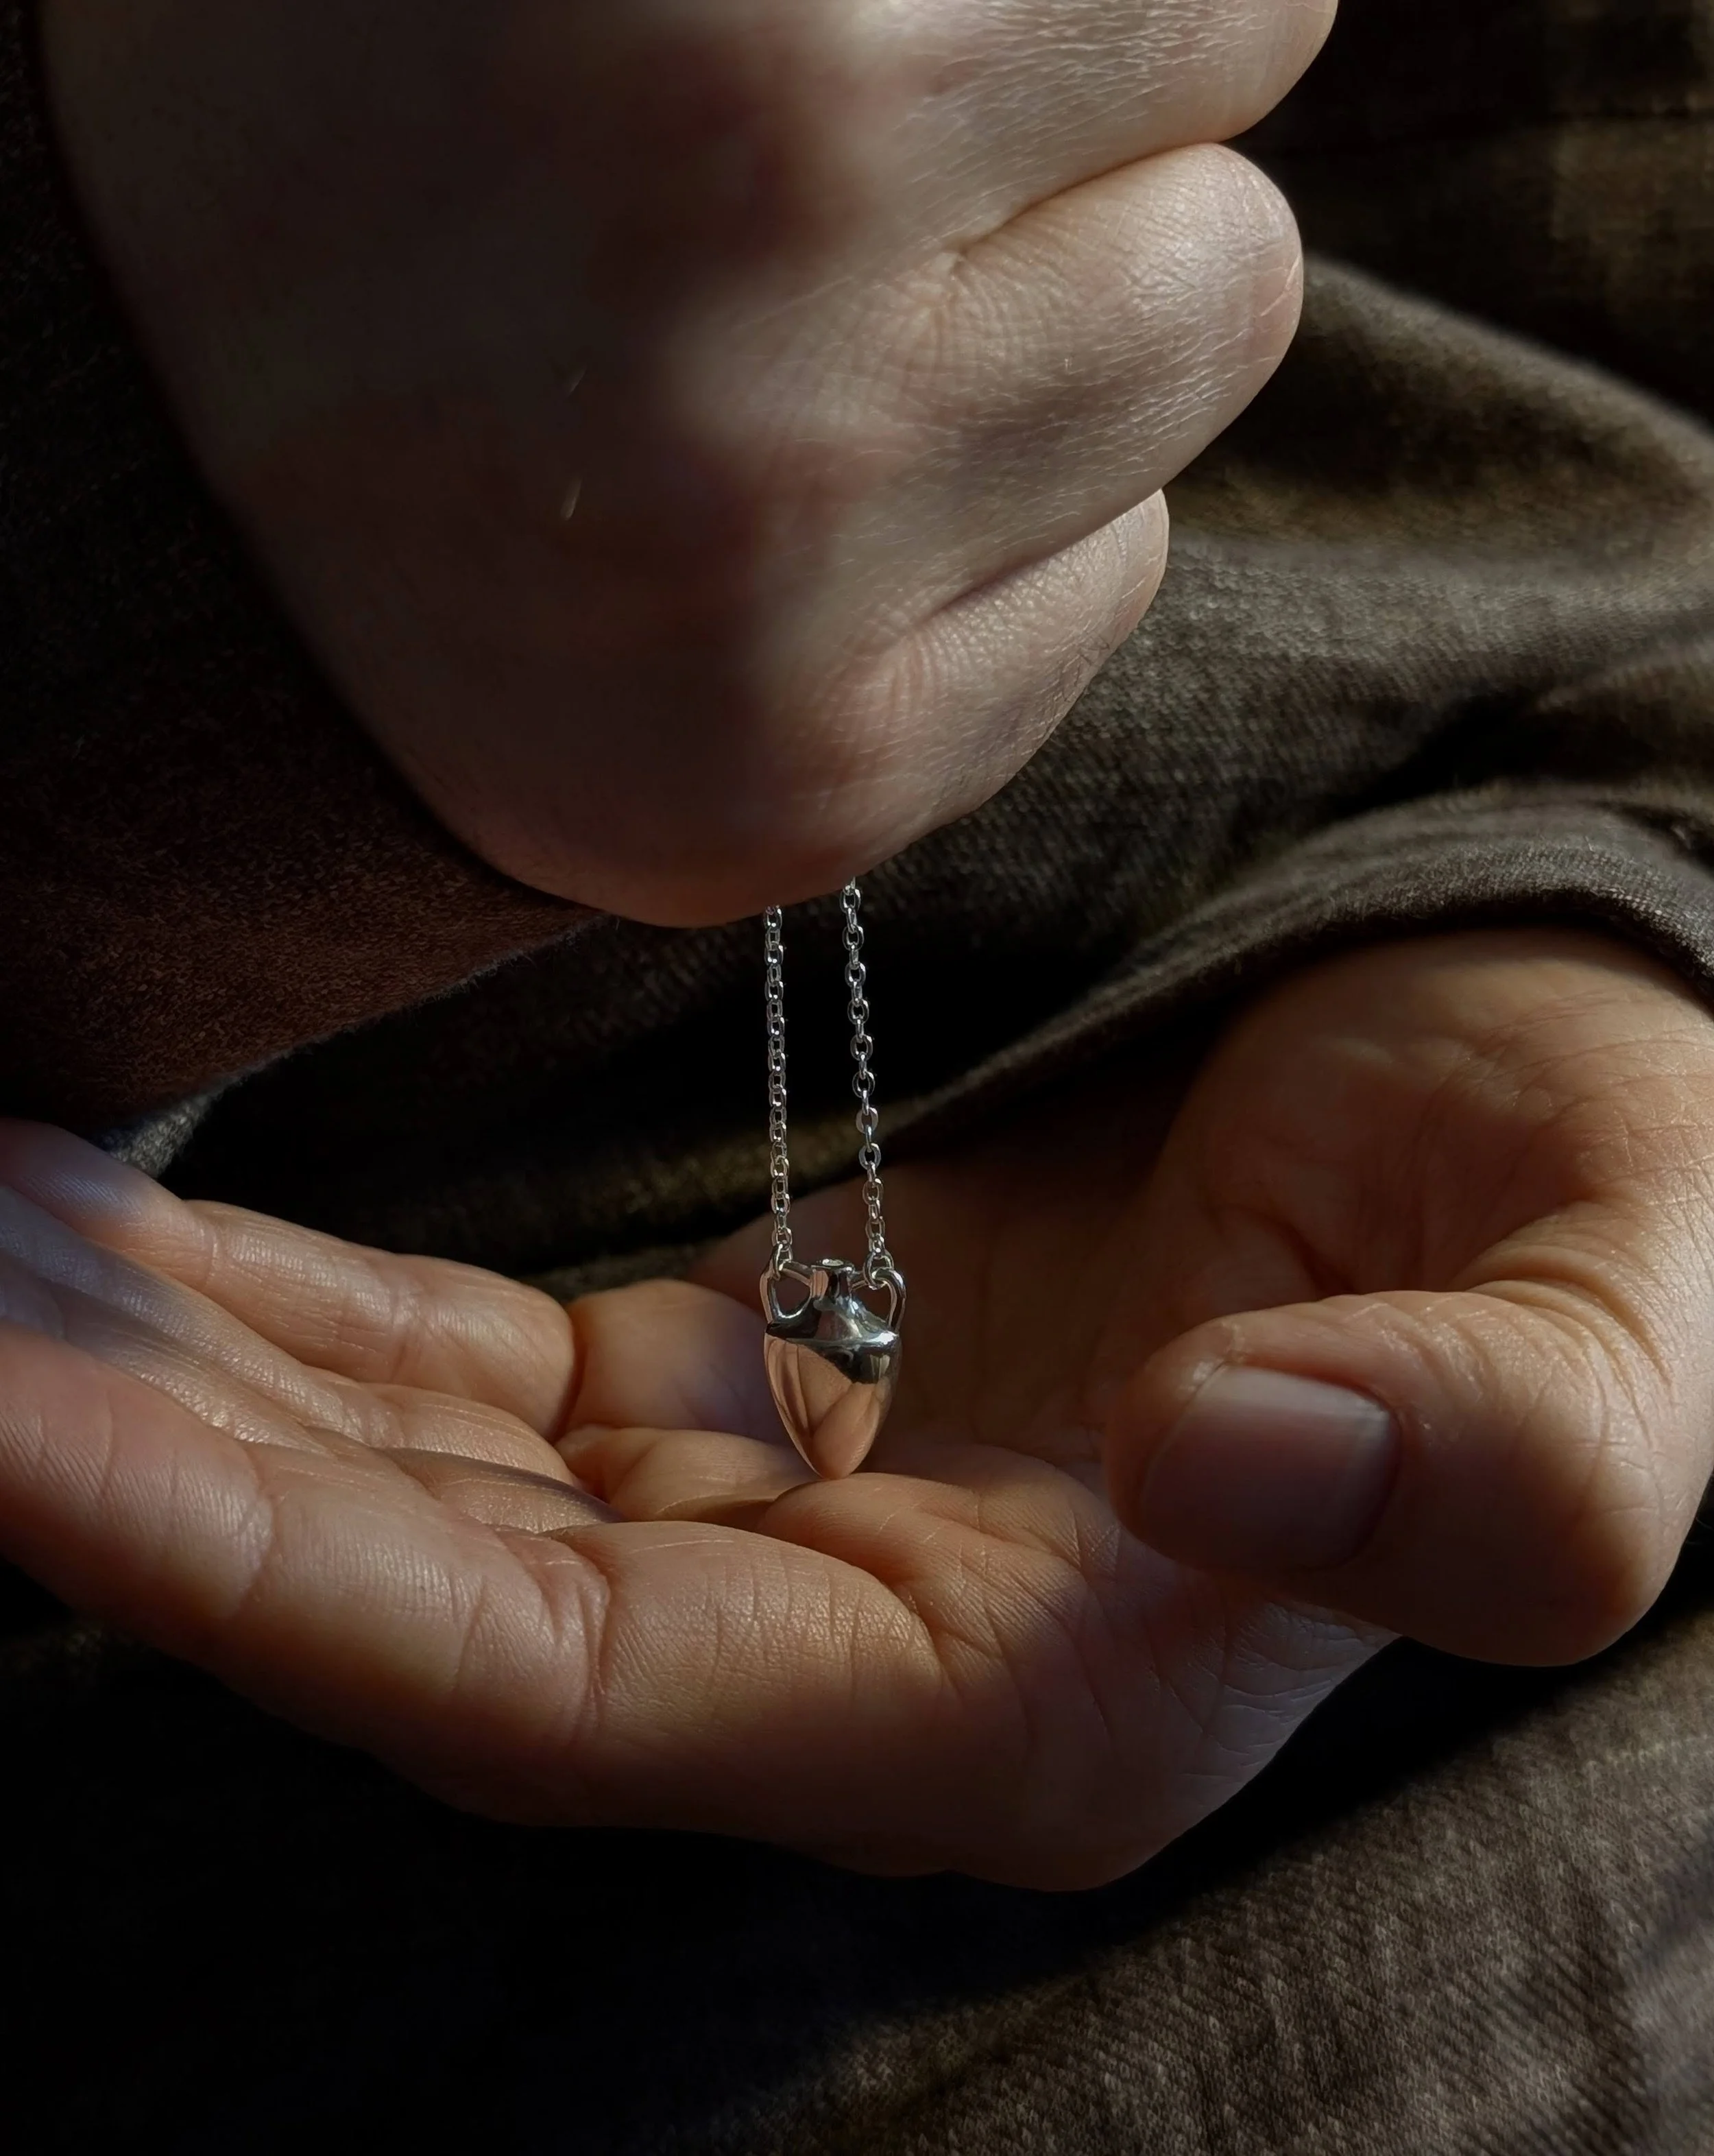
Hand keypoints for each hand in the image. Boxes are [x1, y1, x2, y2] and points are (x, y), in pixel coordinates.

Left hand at [4, 929, 1705, 1886]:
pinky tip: (95, 1228)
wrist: (1503, 1120)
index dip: (261, 1581)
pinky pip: (435, 1389)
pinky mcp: (725, 1400)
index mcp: (1018, 1704)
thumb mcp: (1616, 1327)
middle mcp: (843, 1650)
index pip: (552, 1694)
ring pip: (382, 1494)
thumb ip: (1500, 1455)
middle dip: (112, 1470)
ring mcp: (763, 1527)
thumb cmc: (1584, 1216)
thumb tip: (1246, 1457)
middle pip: (398, 1607)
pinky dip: (258, 1320)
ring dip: (142, 1387)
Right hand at [43, 0, 1328, 919]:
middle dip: (1091, 196)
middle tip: (863, 203)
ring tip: (819, 351)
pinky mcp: (785, 806)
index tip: (944, 43)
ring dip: (1058, 357)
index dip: (1095, 15)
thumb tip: (1174, 9)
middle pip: (1237, 247)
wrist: (143, 468)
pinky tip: (793, 517)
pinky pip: (1100, 601)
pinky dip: (997, 540)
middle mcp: (762, 389)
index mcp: (741, 62)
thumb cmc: (376, 118)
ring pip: (1176, 425)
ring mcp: (773, 644)